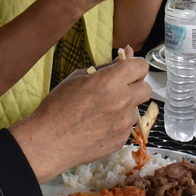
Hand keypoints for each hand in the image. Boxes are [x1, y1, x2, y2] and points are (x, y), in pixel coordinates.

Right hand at [11, 55, 151, 180]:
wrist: (49, 141)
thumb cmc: (58, 106)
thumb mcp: (78, 77)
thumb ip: (107, 66)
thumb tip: (127, 53)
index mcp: (111, 81)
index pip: (141, 66)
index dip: (134, 66)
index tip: (126, 70)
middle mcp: (123, 101)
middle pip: (146, 88)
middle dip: (135, 87)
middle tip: (117, 90)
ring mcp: (124, 123)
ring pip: (135, 109)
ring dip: (124, 108)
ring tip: (100, 113)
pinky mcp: (121, 140)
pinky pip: (126, 127)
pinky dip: (117, 125)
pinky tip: (98, 127)